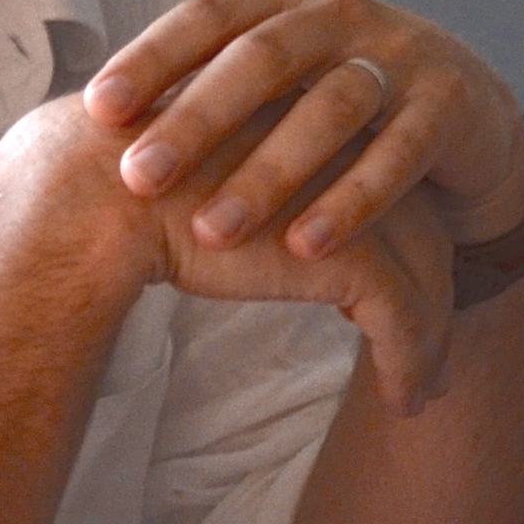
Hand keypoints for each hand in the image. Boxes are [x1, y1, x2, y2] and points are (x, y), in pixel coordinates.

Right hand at [0, 91, 464, 416]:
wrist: (92, 193)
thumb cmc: (121, 187)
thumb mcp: (198, 174)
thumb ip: (234, 184)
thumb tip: (228, 223)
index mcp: (316, 120)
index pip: (384, 189)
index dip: (398, 247)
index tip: (392, 299)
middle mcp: (349, 148)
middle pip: (421, 231)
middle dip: (431, 298)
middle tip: (428, 358)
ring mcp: (353, 194)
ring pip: (426, 279)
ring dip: (428, 345)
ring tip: (418, 396)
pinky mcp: (347, 247)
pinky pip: (405, 317)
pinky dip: (410, 365)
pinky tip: (404, 403)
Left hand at [82, 0, 523, 262]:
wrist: (468, 112)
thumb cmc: (343, 101)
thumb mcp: (281, 80)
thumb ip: (210, 86)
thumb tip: (93, 123)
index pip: (208, 17)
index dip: (151, 58)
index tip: (97, 111)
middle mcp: (342, 14)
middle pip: (262, 59)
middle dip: (197, 119)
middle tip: (138, 176)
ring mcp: (401, 54)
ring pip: (330, 108)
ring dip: (269, 171)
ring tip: (212, 231)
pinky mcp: (449, 104)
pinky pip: (399, 154)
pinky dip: (352, 200)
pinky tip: (306, 248)